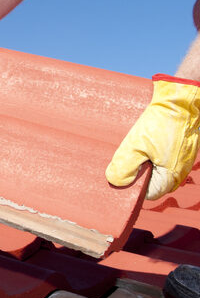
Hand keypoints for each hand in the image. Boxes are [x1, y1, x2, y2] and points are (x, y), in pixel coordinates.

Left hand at [106, 74, 199, 199]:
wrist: (178, 103)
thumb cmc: (160, 124)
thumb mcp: (135, 145)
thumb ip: (124, 166)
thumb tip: (116, 182)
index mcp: (170, 176)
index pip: (148, 194)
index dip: (133, 188)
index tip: (122, 175)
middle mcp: (178, 173)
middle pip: (152, 184)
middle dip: (137, 175)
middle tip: (125, 160)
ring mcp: (180, 162)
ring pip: (156, 172)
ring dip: (143, 164)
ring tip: (135, 150)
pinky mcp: (179, 152)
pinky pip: (161, 161)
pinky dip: (151, 157)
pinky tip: (143, 146)